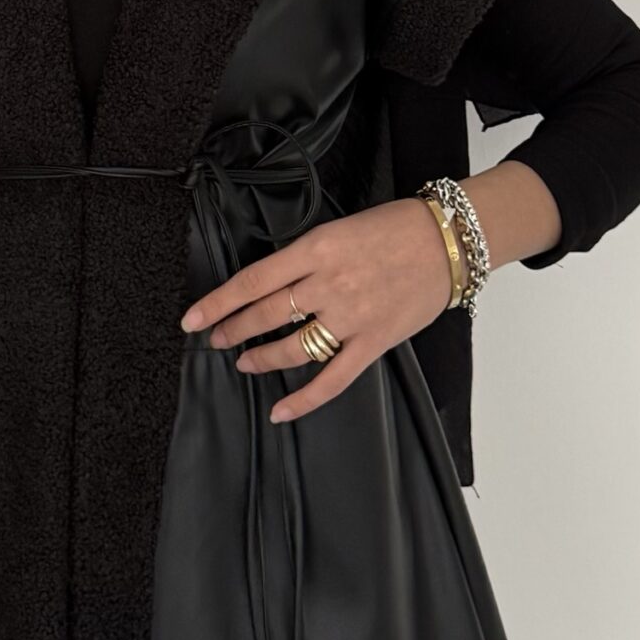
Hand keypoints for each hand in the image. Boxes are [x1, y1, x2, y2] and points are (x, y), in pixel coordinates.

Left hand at [179, 198, 460, 422]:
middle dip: (232, 330)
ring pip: (292, 348)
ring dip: (261, 358)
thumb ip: (304, 258)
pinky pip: (332, 379)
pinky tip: (282, 410)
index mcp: (315, 250)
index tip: (193, 317)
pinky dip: (304, 399)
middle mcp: (328, 284)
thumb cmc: (395, 228)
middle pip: (265, 314)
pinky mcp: (373, 342)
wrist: (447, 241)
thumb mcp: (337, 230)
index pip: (252, 281)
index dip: (218, 303)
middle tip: (215, 338)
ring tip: (244, 361)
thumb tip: (272, 284)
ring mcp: (351, 316)